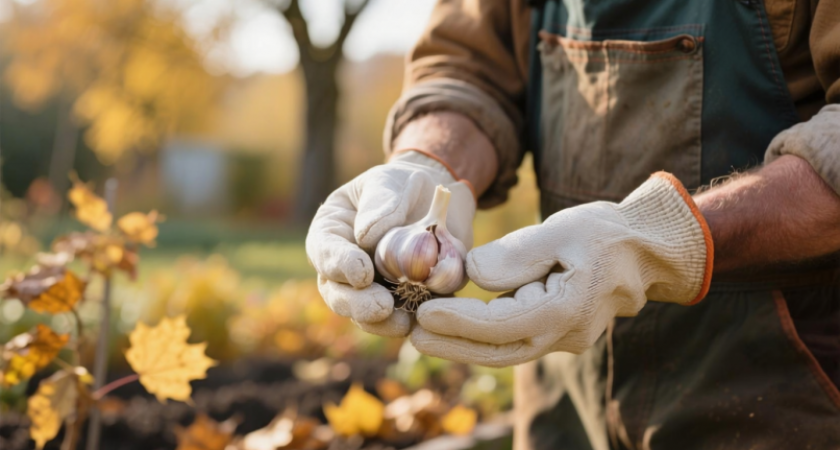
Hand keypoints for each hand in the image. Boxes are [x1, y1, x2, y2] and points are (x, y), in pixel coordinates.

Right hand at [306, 150, 475, 336]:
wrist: (436, 200)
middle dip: (356, 304)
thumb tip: (365, 237)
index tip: (362, 273)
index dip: (339, 266)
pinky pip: (402, 319)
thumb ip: (379, 203)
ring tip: (402, 323)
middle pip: (338, 293)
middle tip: (380, 307)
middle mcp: (343, 268)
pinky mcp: (402, 302)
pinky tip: (426, 323)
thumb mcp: (390, 182)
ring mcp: (371, 290)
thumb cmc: (403, 186)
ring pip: (365, 315)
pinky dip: (413, 323)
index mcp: (332, 234)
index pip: (325, 252)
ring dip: (381, 323)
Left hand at [410, 173, 712, 366]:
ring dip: (463, 344)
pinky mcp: (558, 331)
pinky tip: (455, 326)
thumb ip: (517, 254)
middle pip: (498, 349)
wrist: (647, 250)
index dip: (459, 322)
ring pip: (505, 349)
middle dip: (452, 345)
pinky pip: (515, 340)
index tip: (423, 315)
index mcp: (566, 310)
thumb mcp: (562, 230)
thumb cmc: (606, 233)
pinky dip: (483, 336)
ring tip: (423, 333)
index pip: (501, 324)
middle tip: (411, 336)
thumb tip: (472, 273)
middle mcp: (564, 334)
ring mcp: (563, 337)